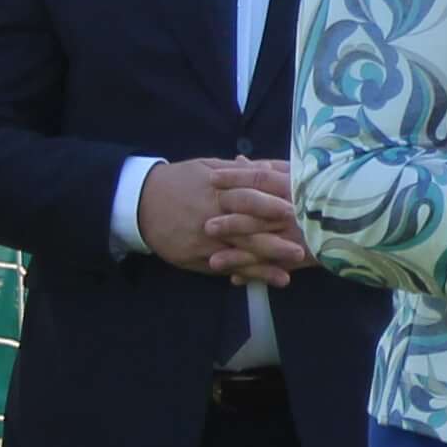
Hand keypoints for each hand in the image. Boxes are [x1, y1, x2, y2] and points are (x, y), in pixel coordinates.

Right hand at [140, 155, 306, 283]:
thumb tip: (274, 167)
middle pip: (248, 224)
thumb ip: (241, 172)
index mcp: (217, 188)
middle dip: (276, 232)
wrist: (141, 204)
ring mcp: (206, 239)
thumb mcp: (207, 168)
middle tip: (305, 238)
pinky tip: (277, 279)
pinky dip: (253, 274)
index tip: (297, 204)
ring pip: (242, 249)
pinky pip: (230, 266)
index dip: (273, 199)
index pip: (249, 193)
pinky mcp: (200, 257)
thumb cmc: (180, 182)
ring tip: (296, 262)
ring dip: (270, 258)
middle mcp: (213, 214)